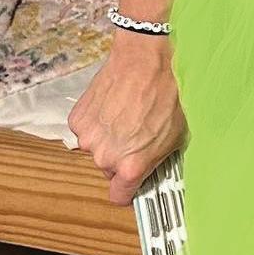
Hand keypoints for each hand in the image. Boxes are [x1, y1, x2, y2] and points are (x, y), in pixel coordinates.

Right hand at [67, 33, 185, 204]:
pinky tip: (112, 104)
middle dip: (120, 156)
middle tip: (135, 133)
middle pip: (109, 168)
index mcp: (131, 166)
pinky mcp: (77, 119)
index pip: (119, 196)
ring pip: (96, 148)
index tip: (131, 182)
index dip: (127, 189)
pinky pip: (86, 129)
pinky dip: (96, 121)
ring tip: (125, 114)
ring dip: (107, 137)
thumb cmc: (167, 95)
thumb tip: (153, 172)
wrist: (146, 59)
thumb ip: (158, 160)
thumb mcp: (176, 136)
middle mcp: (105, 156)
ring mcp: (88, 137)